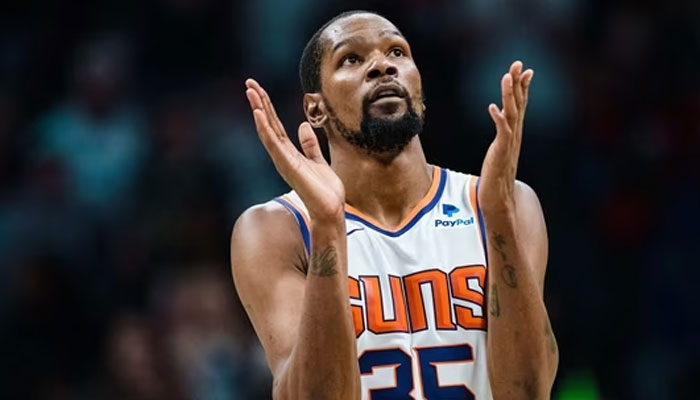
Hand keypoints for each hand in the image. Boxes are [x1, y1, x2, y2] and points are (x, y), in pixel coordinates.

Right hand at [245, 79, 344, 223]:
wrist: (330, 210)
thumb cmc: (325, 190)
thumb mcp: (318, 161)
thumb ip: (309, 145)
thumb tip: (303, 125)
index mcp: (289, 153)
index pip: (275, 125)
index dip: (267, 107)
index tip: (258, 89)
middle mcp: (282, 155)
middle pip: (268, 124)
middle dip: (259, 103)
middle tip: (249, 83)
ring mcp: (283, 161)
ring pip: (267, 130)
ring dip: (259, 110)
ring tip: (251, 92)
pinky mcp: (288, 166)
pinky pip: (274, 144)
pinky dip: (265, 129)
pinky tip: (258, 114)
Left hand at [479, 61, 533, 214]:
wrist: (498, 196)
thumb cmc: (497, 173)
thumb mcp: (500, 148)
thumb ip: (503, 134)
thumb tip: (502, 119)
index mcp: (515, 133)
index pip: (521, 105)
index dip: (523, 87)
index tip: (526, 70)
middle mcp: (515, 135)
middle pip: (519, 104)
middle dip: (518, 83)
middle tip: (518, 64)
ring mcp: (509, 143)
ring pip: (512, 113)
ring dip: (509, 95)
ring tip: (506, 77)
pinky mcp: (501, 151)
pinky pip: (502, 132)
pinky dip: (498, 119)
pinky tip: (492, 108)